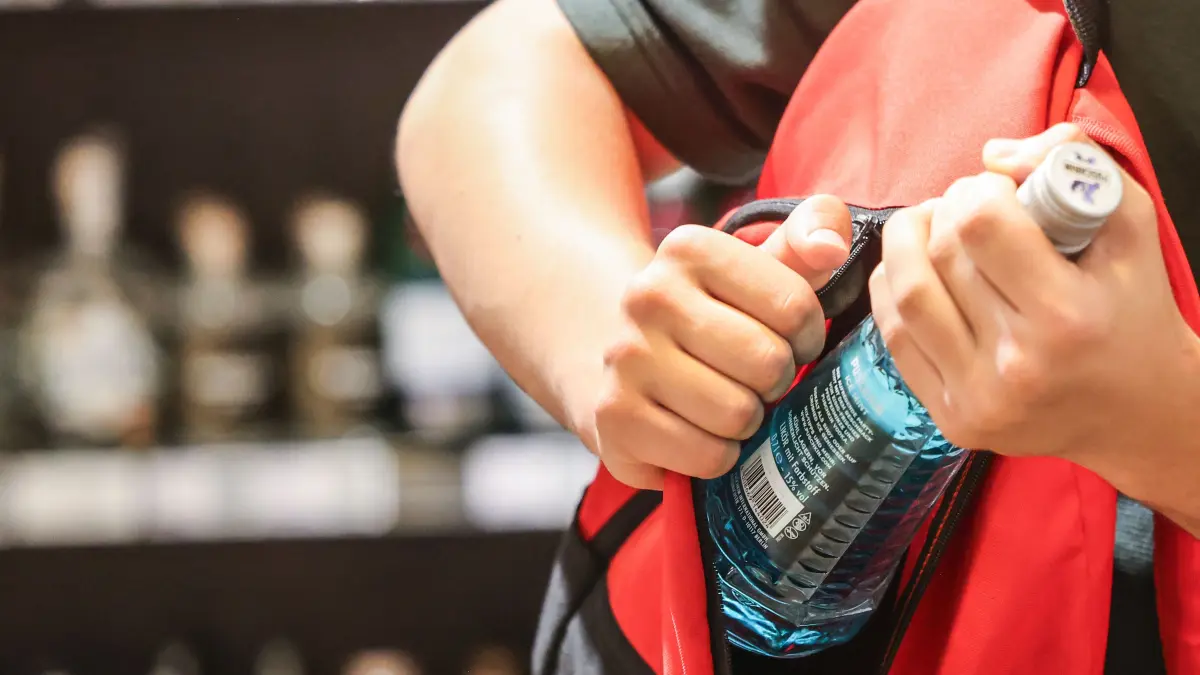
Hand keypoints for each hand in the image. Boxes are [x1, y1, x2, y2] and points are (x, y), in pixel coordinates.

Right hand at [594, 196, 852, 488]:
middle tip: (753, 378)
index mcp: (690, 249)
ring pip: (738, 414)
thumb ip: (810, 234)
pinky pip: (707, 456)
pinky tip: (698, 432)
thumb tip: (832, 245)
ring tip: (725, 403)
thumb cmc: (708, 312)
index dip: (806, 335)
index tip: (786, 339)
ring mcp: (624, 358)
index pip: (794, 304)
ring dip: (747, 421)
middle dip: (775, 380)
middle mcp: (648, 296)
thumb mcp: (756, 264)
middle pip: (767, 362)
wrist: (610, 349)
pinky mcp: (613, 417)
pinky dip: (717, 455)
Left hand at [870, 123, 1197, 477]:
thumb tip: (992, 154)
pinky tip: (913, 269)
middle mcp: (1017, 363)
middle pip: (940, 254)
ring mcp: (977, 397)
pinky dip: (892, 290)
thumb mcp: (1128, 225)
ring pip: (904, 294)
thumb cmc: (1134, 310)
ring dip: (904, 243)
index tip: (996, 190)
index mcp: (1067, 316)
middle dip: (944, 211)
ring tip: (928, 226)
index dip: (978, 191)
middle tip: (964, 206)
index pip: (980, 225)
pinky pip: (894, 336)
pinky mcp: (951, 419)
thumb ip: (1074, 164)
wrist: (1137, 413)